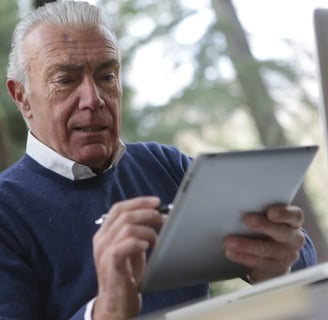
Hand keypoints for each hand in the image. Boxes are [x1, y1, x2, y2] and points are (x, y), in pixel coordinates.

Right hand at [92, 196, 162, 319]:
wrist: (116, 304)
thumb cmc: (126, 275)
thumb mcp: (132, 248)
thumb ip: (137, 231)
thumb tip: (156, 216)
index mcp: (105, 233)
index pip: (119, 208)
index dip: (139, 202)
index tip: (156, 202)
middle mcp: (101, 239)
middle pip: (125, 214)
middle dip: (148, 214)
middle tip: (162, 220)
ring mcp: (104, 251)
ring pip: (127, 227)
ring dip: (147, 230)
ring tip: (155, 241)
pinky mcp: (110, 264)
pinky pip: (123, 246)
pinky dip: (138, 243)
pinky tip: (147, 247)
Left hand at [224, 205, 304, 282]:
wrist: (273, 255)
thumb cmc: (266, 227)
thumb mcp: (266, 218)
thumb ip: (259, 210)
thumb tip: (236, 204)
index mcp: (293, 222)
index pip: (295, 216)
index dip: (284, 214)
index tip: (271, 212)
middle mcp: (293, 240)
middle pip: (282, 232)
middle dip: (264, 226)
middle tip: (247, 220)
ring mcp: (286, 257)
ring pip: (268, 251)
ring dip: (247, 245)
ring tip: (229, 242)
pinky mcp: (275, 270)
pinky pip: (260, 264)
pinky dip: (243, 258)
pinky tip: (231, 253)